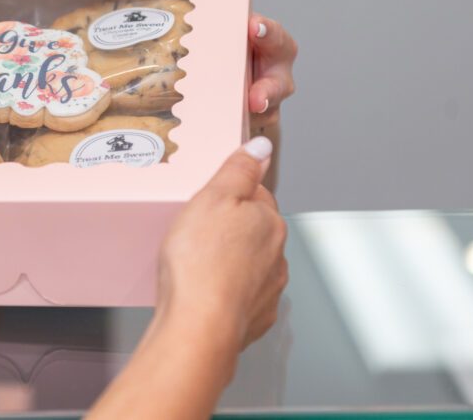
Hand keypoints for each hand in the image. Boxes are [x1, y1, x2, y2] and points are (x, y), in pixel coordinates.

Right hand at [155, 137, 287, 353]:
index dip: (230, 194)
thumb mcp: (212, 197)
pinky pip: (241, 297)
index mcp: (268, 221)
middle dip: (231, 228)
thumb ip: (239, 169)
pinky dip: (227, 293)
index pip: (257, 194)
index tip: (209, 199)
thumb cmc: (200, 263)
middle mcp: (276, 255)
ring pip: (250, 264)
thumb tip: (261, 146)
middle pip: (254, 230)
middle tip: (196, 230)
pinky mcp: (254, 318)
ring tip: (196, 263)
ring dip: (230, 261)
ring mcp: (268, 290)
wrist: (198, 326)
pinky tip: (204, 292)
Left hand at [199, 0, 296, 130]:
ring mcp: (263, 104)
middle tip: (255, 92)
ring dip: (258, 114)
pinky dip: (238, 134)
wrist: (222, 90)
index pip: (271, 35)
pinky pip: (248, 133)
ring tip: (247, 115)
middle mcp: (271, 74)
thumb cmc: (224, 45)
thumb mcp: (219, 14)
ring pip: (268, 112)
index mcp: (264, 43)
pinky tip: (224, 136)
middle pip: (280, 82)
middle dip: (270, 86)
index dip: (265, 32)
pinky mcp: (249, 128)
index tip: (252, 27)